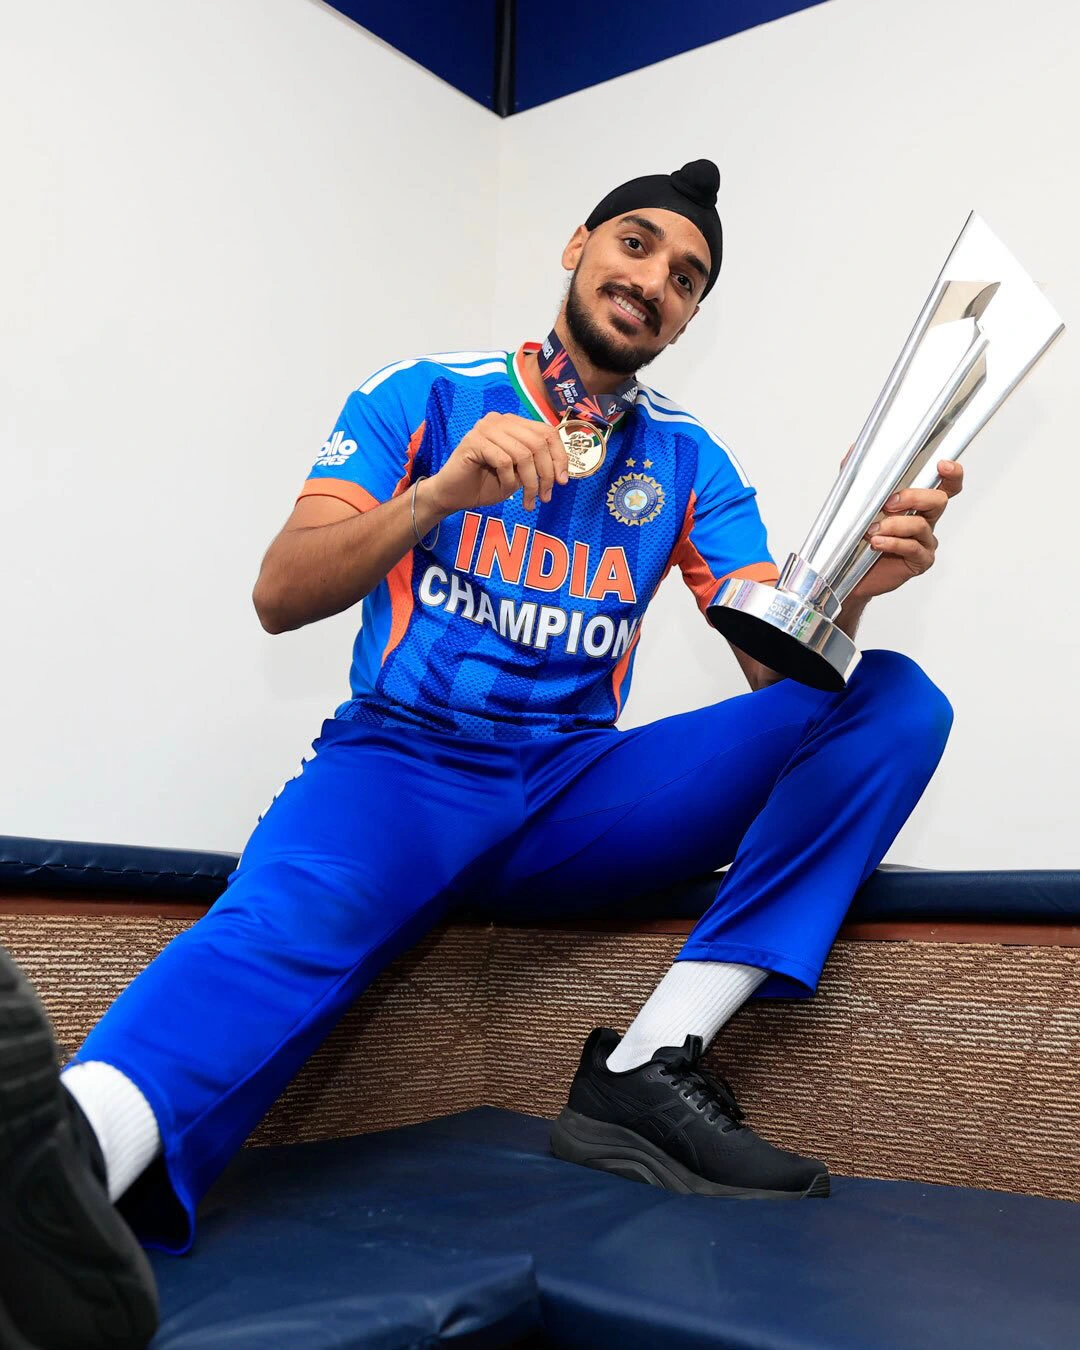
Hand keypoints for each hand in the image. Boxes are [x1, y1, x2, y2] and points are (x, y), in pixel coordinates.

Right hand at [427, 412, 569, 516]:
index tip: (562, 481)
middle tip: (545, 497)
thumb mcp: (519, 474)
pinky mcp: (474, 441)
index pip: (547, 432)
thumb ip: (536, 464)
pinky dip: (509, 480)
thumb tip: (561, 471)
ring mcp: (485, 428)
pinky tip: (505, 490)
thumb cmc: (486, 484)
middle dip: (546, 474)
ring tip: (527, 501)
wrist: (453, 495)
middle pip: (538, 442)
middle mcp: (500, 420)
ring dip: (529, 482)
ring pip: (523, 454)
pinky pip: (504, 461)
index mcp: (513, 423)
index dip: (560, 457)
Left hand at [848, 459, 964, 602]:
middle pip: (938, 500)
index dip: (951, 474)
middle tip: (888, 503)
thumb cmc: (857, 535)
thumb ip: (857, 477)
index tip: (942, 465)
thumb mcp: (855, 502)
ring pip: (921, 525)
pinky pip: (913, 548)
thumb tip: (854, 451)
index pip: (945, 484)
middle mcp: (926, 520)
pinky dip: (894, 543)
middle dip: (914, 497)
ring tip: (872, 531)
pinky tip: (877, 543)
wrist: (846, 569)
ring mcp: (925, 541)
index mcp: (917, 503)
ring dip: (895, 524)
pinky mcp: (920, 561)